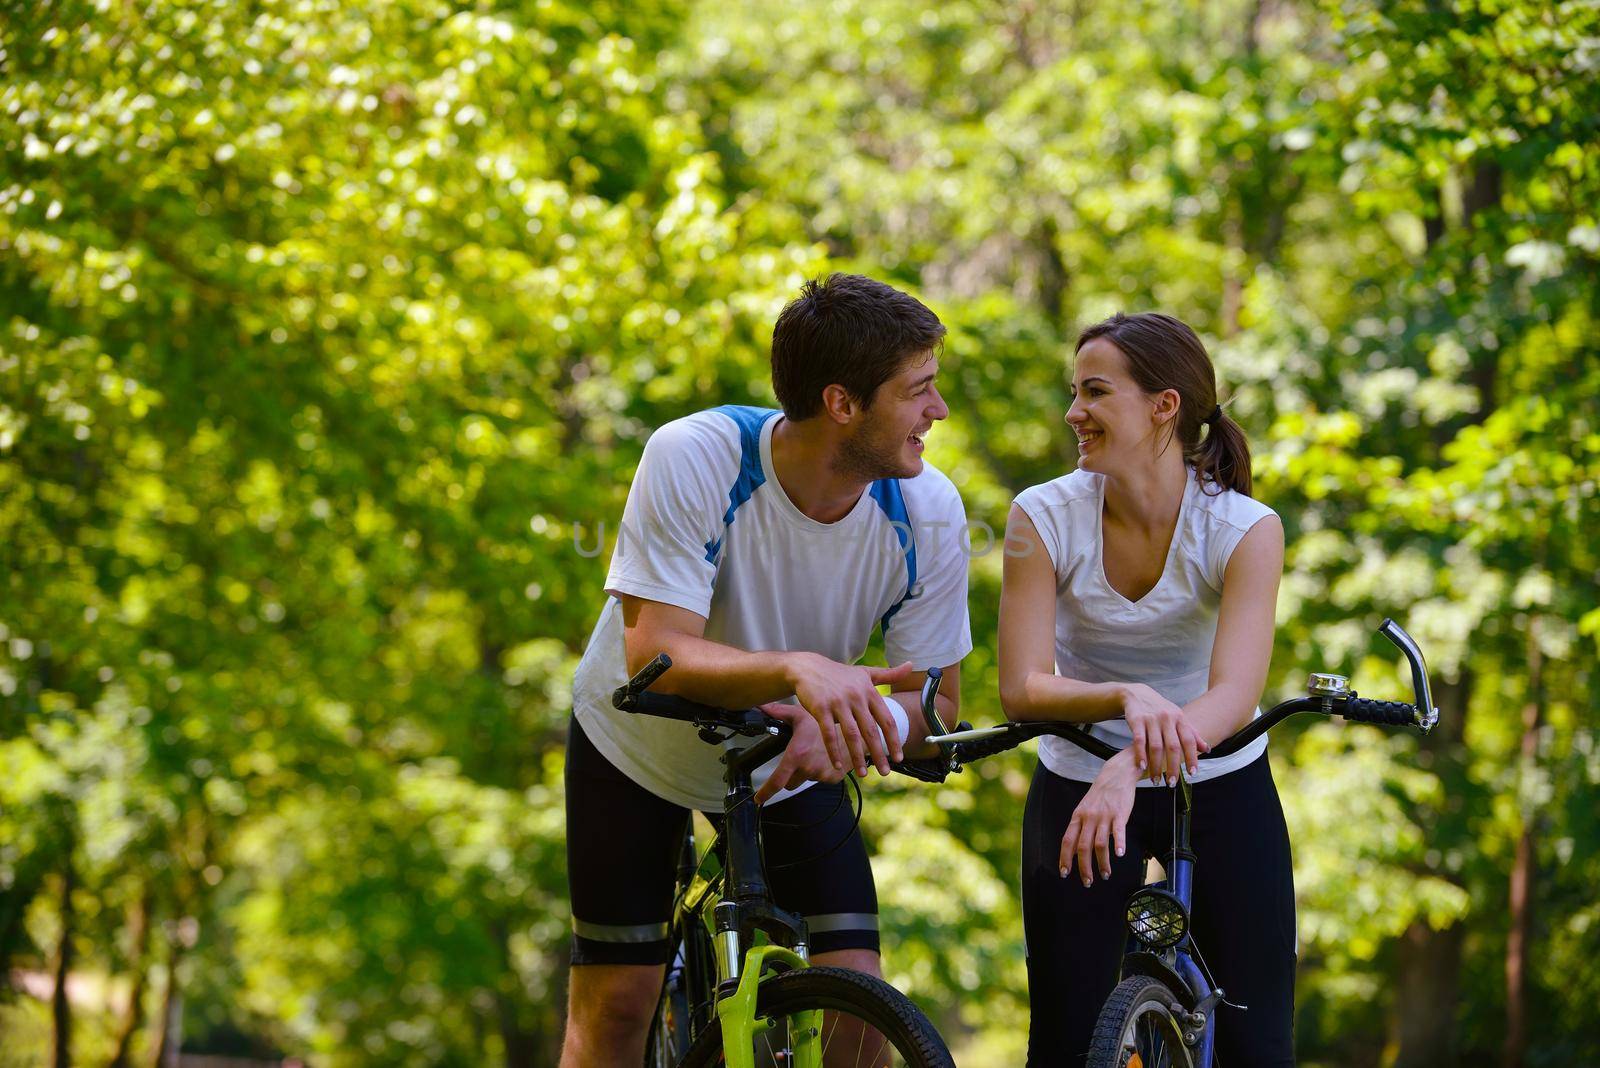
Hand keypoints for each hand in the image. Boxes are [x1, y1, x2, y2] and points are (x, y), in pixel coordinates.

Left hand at [753, 702, 846, 804]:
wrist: (855, 732)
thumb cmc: (827, 722)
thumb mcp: (800, 715)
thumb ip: (778, 712)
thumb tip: (761, 706)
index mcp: (797, 755)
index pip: (777, 781)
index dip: (765, 792)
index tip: (758, 798)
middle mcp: (808, 768)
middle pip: (789, 784)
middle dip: (788, 776)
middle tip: (795, 761)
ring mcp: (821, 775)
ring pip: (804, 780)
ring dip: (805, 772)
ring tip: (813, 754)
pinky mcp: (832, 779)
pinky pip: (819, 780)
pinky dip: (819, 772)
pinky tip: (823, 758)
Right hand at [787, 654, 913, 776]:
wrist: (808, 668)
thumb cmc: (839, 674)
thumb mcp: (865, 672)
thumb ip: (889, 674)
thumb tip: (911, 666)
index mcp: (869, 691)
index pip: (886, 720)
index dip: (893, 740)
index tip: (898, 758)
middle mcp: (856, 697)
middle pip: (871, 731)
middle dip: (879, 754)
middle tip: (885, 772)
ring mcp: (838, 703)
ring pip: (851, 735)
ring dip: (858, 756)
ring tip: (863, 773)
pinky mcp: (821, 708)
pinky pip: (829, 734)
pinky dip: (834, 751)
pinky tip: (838, 765)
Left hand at [1060, 752, 1139, 885]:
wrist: (1116, 774)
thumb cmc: (1101, 795)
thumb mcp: (1085, 809)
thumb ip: (1081, 827)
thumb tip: (1076, 849)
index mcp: (1078, 817)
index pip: (1067, 841)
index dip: (1065, 858)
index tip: (1064, 873)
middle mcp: (1088, 817)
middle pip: (1082, 847)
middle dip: (1083, 867)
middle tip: (1087, 882)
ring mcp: (1104, 816)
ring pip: (1100, 844)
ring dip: (1102, 863)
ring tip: (1105, 874)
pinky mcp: (1119, 813)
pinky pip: (1118, 831)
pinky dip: (1118, 844)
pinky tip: (1120, 855)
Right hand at [1119, 683, 1207, 783]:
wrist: (1138, 694)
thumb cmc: (1161, 710)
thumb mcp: (1178, 718)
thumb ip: (1192, 734)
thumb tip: (1207, 749)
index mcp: (1180, 718)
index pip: (1189, 741)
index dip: (1192, 757)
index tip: (1192, 773)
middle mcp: (1167, 718)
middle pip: (1173, 746)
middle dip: (1173, 767)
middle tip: (1172, 783)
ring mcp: (1151, 719)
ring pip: (1155, 746)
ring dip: (1156, 766)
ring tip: (1156, 781)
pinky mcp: (1136, 720)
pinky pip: (1139, 740)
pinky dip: (1140, 754)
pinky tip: (1142, 766)